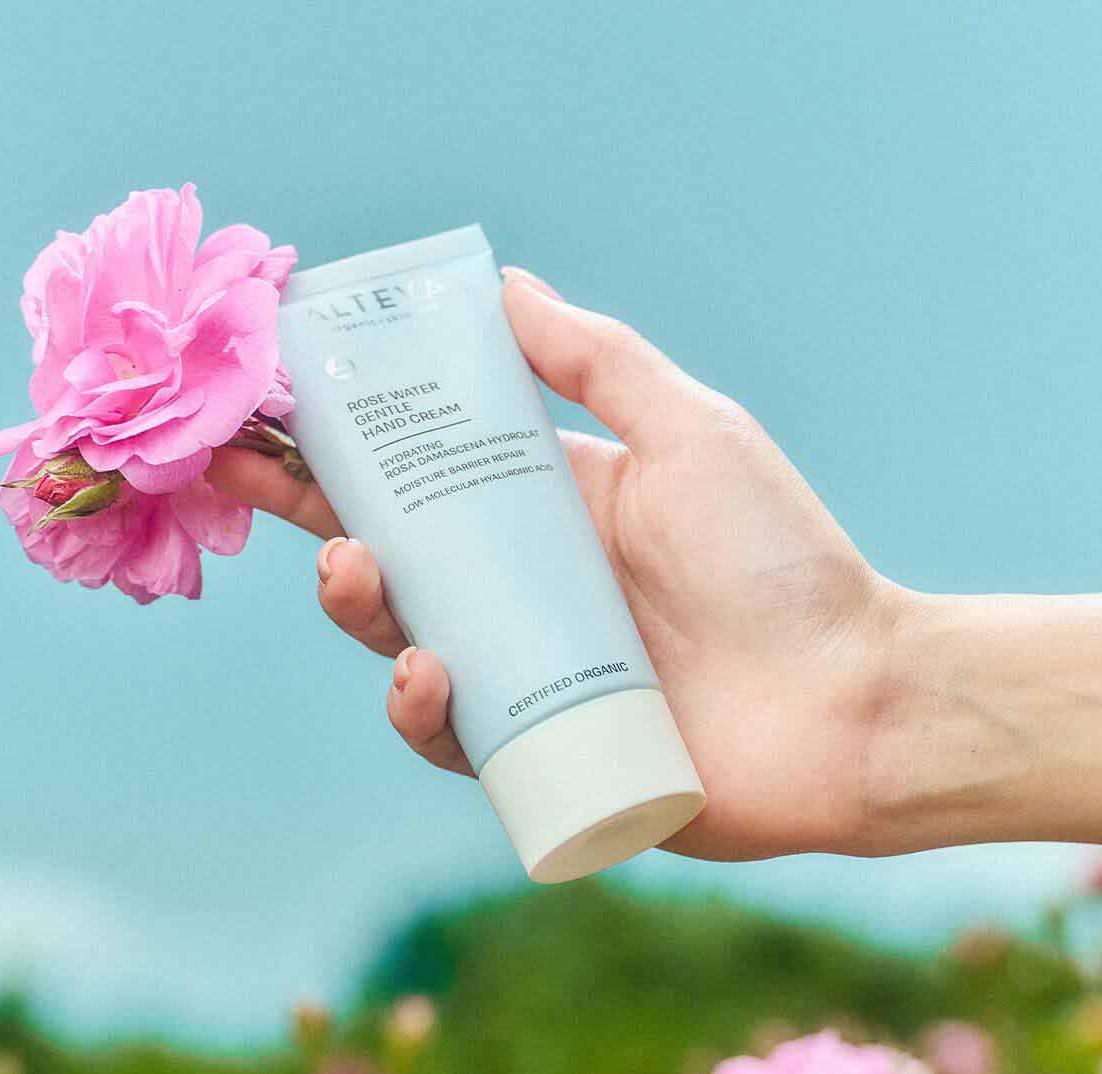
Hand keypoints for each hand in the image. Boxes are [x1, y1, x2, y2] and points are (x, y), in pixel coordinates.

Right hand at [208, 267, 916, 860]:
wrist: (859, 699)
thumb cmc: (785, 562)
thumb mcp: (689, 432)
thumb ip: (594, 361)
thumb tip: (504, 284)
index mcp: (546, 512)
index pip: (417, 470)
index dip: (333, 443)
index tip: (259, 409)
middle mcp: (522, 595)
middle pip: (383, 552)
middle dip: (304, 513)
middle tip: (242, 476)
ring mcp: (524, 681)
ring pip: (398, 642)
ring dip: (356, 606)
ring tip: (357, 574)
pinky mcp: (538, 761)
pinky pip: (450, 738)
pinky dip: (422, 707)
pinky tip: (431, 675)